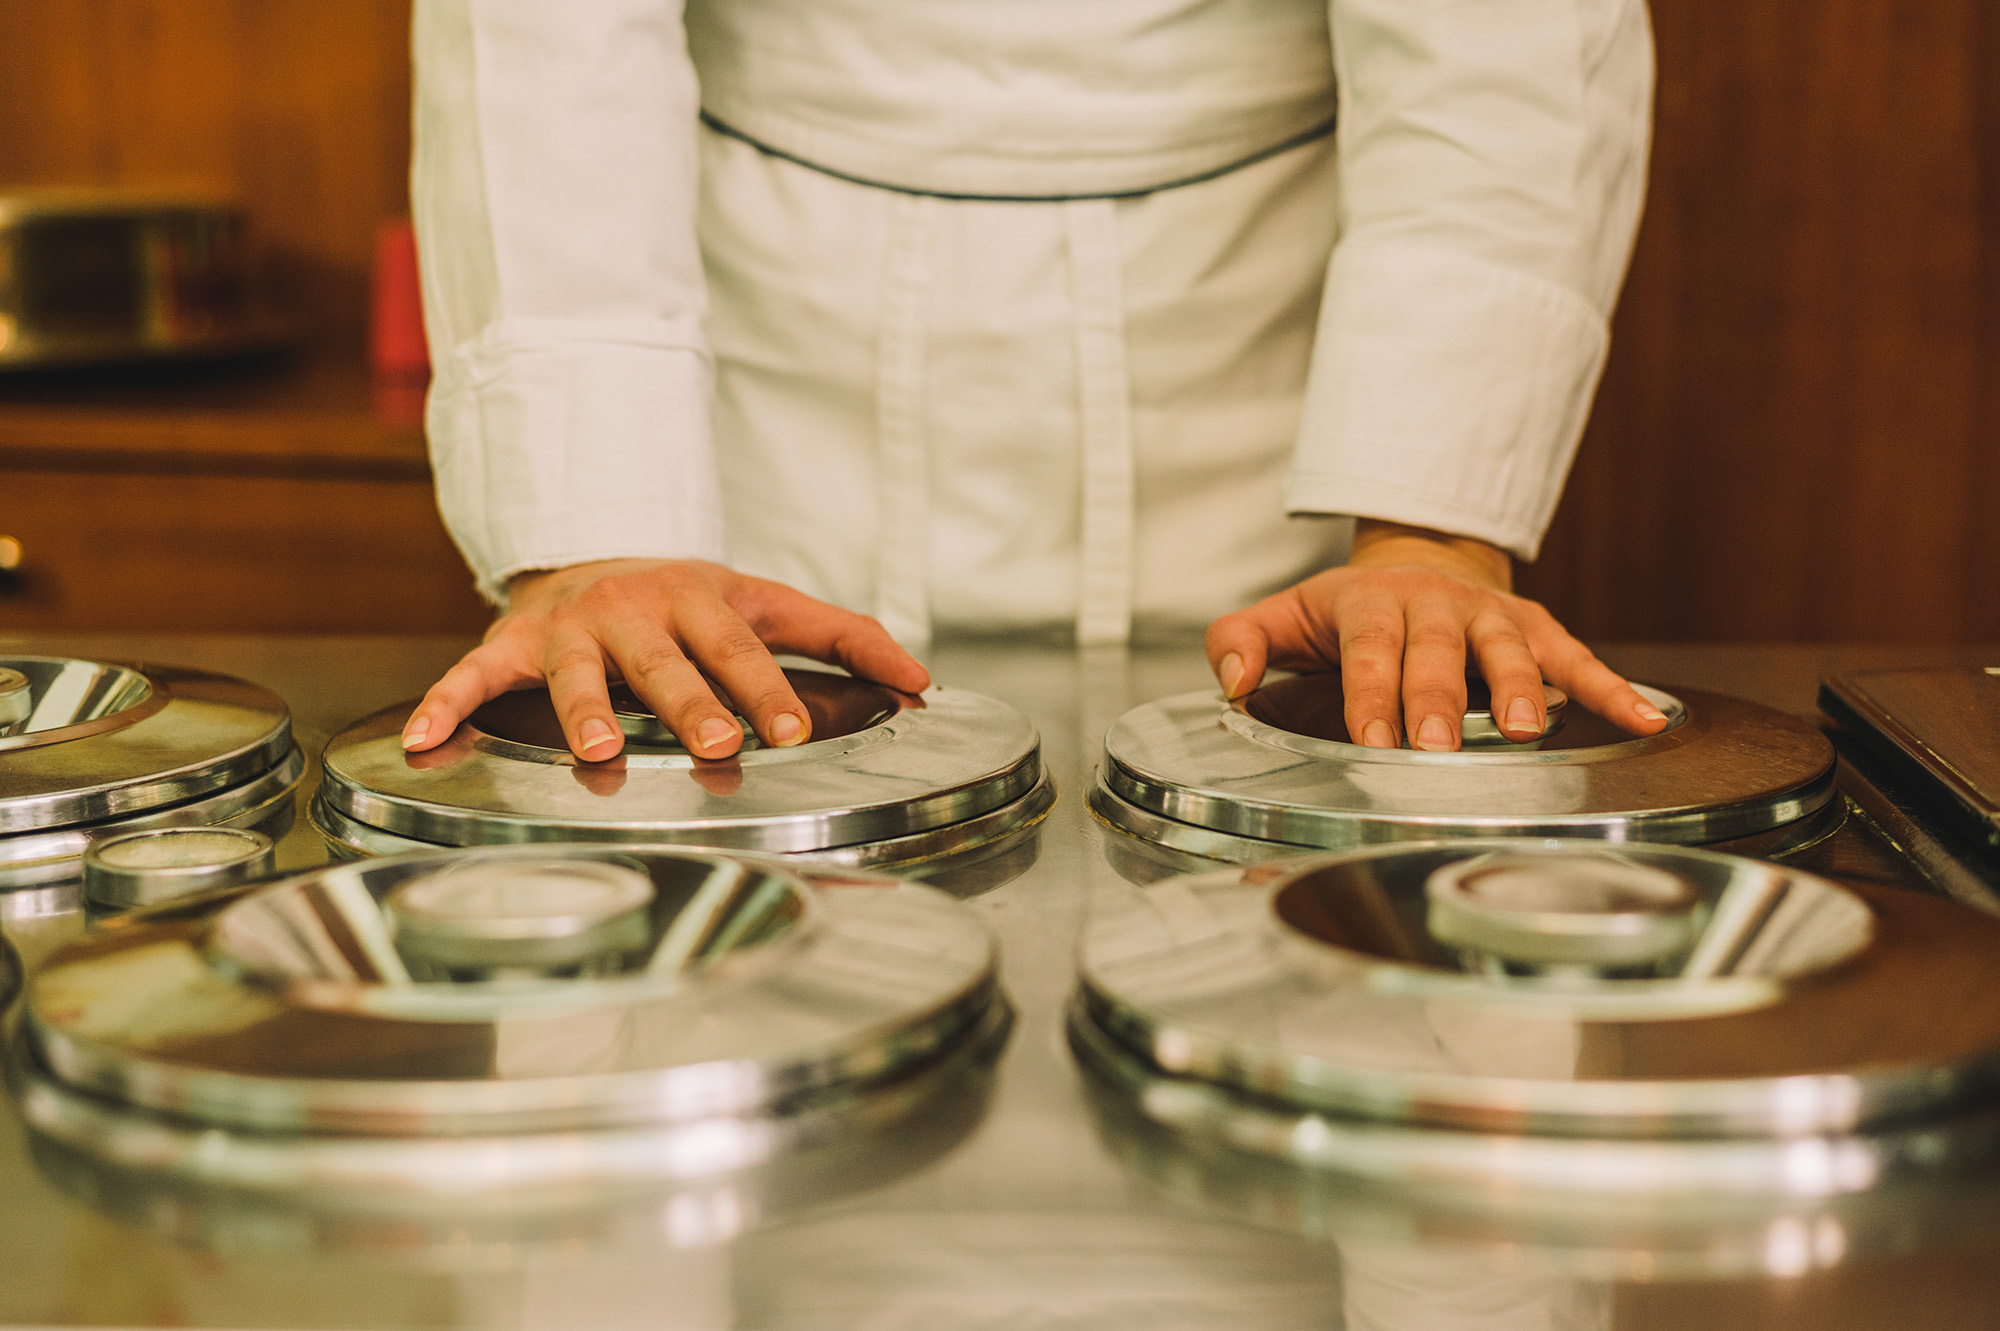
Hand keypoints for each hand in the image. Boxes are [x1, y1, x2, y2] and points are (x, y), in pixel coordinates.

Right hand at [402, 559, 929, 761]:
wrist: (594, 552)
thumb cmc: (693, 599)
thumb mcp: (770, 601)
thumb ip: (847, 637)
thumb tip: (925, 683)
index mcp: (702, 601)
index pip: (742, 648)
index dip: (766, 690)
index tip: (790, 732)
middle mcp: (636, 612)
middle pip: (667, 662)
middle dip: (692, 702)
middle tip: (719, 744)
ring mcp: (570, 628)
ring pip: (575, 672)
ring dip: (584, 711)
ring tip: (602, 750)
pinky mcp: (510, 643)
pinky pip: (472, 674)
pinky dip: (447, 703)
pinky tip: (426, 739)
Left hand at [1204, 520, 1667, 751]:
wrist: (1417, 560)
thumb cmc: (1345, 612)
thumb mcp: (1284, 616)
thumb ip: (1242, 641)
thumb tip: (1232, 681)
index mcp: (1370, 603)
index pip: (1368, 649)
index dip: (1371, 692)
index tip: (1372, 737)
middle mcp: (1435, 604)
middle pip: (1438, 651)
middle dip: (1438, 699)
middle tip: (1437, 746)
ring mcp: (1490, 614)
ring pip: (1510, 649)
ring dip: (1521, 689)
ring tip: (1527, 732)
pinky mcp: (1536, 629)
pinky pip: (1579, 658)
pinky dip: (1613, 688)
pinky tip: (1646, 721)